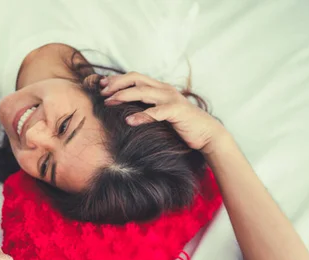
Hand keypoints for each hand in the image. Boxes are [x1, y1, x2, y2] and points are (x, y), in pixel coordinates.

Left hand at [100, 72, 227, 152]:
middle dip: (116, 83)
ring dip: (123, 96)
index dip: (117, 79)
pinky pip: (156, 112)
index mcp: (159, 88)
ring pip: (143, 91)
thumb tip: (125, 110)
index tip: (101, 85)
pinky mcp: (177, 111)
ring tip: (108, 102)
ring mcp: (171, 99)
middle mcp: (164, 89)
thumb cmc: (181, 124)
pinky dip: (142, 116)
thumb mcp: (160, 112)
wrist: (206, 133)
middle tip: (101, 92)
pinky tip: (129, 121)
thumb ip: (146, 106)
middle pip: (136, 78)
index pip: (135, 77)